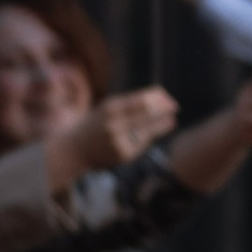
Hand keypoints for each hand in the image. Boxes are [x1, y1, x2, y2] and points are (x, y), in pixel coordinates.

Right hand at [45, 86, 178, 191]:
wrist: (76, 150)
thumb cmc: (96, 124)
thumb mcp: (108, 108)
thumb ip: (130, 103)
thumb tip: (159, 97)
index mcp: (110, 108)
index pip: (140, 101)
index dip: (156, 98)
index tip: (167, 96)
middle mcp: (115, 124)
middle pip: (146, 114)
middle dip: (163, 109)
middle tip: (175, 106)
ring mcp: (120, 141)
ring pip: (148, 130)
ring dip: (162, 124)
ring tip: (171, 119)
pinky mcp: (124, 155)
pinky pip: (142, 143)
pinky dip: (151, 136)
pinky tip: (159, 130)